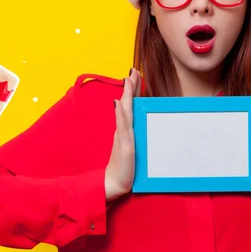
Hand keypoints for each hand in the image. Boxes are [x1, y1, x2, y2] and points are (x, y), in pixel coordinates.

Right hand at [105, 68, 140, 200]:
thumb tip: (132, 121)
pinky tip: (119, 103)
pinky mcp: (124, 145)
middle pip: (128, 104)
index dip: (133, 90)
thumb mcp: (131, 147)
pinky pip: (122, 126)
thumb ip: (130, 134)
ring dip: (127, 95)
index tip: (135, 75)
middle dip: (131, 87)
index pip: (131, 105)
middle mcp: (124, 129)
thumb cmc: (125, 166)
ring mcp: (123, 136)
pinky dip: (120, 114)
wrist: (115, 182)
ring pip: (125, 111)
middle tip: (133, 70)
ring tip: (128, 80)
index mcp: (127, 129)